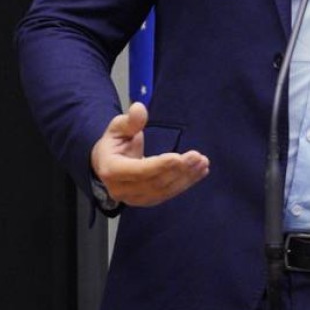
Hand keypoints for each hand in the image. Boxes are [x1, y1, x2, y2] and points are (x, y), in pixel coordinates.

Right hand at [90, 102, 209, 206]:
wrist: (107, 164)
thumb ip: (130, 120)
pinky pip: (169, 193)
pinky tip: (200, 172)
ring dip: (187, 177)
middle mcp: (122, 189)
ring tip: (202, 162)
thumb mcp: (117, 127)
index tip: (178, 157)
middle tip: (197, 156)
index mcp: (111, 170)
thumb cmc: (114, 144)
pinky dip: (186, 183)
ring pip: (165, 190)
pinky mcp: (148, 200)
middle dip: (179, 170)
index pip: (138, 171)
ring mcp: (135, 198)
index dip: (159, 165)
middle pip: (155, 182)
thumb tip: (139, 108)